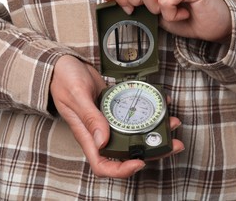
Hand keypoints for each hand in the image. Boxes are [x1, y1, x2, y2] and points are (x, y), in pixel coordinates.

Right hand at [50, 55, 183, 177]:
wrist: (64, 65)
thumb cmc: (63, 80)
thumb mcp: (76, 96)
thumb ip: (90, 117)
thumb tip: (103, 141)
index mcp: (87, 135)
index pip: (102, 165)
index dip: (121, 170)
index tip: (140, 162)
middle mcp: (99, 132)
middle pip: (126, 153)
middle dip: (151, 152)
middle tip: (172, 144)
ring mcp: (108, 121)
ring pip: (134, 134)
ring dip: (155, 132)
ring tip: (172, 122)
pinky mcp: (114, 108)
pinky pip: (134, 115)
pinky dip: (149, 112)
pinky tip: (161, 104)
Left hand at [94, 0, 231, 42]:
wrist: (211, 25)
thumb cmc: (182, 13)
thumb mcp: (147, 6)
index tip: (133, 7)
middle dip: (134, 0)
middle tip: (152, 10)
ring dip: (154, 8)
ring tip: (169, 10)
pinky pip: (165, 1)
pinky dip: (171, 16)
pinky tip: (182, 14)